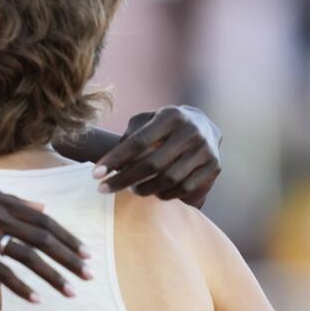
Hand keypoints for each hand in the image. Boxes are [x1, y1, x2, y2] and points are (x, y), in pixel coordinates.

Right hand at [0, 184, 90, 300]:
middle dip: (69, 258)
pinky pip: (2, 273)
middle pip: (42, 238)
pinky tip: (36, 299)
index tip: (85, 253)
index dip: (67, 237)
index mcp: (1, 199)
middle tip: (88, 274)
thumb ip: (12, 201)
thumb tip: (42, 208)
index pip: (44, 220)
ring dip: (53, 276)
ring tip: (70, 291)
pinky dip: (22, 287)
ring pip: (27, 257)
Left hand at [94, 106, 221, 207]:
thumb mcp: (146, 121)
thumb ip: (128, 135)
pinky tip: (153, 192)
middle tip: (103, 189)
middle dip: (123, 180)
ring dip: (144, 189)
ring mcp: (205, 150)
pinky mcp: (214, 167)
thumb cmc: (164, 126)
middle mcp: (191, 132)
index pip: (138, 141)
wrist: (204, 126)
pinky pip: (184, 189)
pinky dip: (164, 194)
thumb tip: (110, 161)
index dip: (115, 159)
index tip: (95, 174)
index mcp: (171, 116)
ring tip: (130, 189)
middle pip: (152, 164)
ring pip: (168, 180)